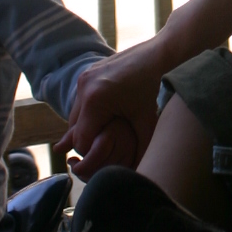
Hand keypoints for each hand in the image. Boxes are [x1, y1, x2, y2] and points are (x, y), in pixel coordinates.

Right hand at [60, 44, 164, 171]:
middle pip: (74, 128)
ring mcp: (83, 79)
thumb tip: (137, 175)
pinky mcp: (86, 74)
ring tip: (104, 132)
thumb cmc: (153, 90)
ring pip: (75, 114)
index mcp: (95, 101)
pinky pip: (80, 101)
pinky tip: (104, 116)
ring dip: (87, 125)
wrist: (157, 56)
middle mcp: (84, 88)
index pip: (82, 140)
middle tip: (103, 147)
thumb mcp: (146, 123)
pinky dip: (89, 111)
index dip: (92, 153)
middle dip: (88, 140)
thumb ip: (139, 150)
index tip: (105, 156)